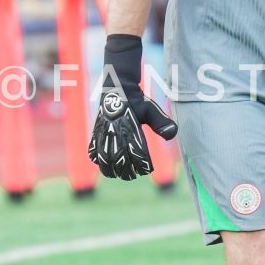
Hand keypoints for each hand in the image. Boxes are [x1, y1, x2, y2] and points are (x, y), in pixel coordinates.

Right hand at [88, 34, 177, 179]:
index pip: (135, 153)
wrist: (118, 87)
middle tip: (132, 176)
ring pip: (103, 158)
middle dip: (125, 171)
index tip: (146, 170)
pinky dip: (96, 159)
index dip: (141, 165)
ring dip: (109, 169)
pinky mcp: (96, 132)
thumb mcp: (152, 109)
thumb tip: (171, 135)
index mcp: (129, 128)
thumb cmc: (137, 101)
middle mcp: (114, 132)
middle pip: (118, 160)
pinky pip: (92, 149)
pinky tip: (102, 164)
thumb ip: (162, 122)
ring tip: (116, 175)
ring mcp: (103, 132)